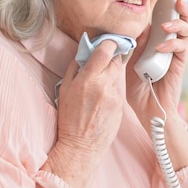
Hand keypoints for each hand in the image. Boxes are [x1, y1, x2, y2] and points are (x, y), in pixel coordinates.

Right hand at [43, 39, 125, 187]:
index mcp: (89, 80)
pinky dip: (113, 88)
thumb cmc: (69, 119)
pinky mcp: (121, 105)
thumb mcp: (65, 90)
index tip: (107, 41)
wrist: (82, 146)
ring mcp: (115, 96)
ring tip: (101, 80)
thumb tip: (84, 53)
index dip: (108, 43)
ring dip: (111, 73)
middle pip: (116, 60)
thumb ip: (75, 69)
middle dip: (111, 57)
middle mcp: (105, 86)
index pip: (105, 51)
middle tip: (104, 59)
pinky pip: (119, 89)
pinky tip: (103, 97)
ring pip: (118, 75)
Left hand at [126, 0, 187, 168]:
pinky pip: (183, 50)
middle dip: (184, 10)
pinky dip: (174, 44)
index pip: (167, 21)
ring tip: (167, 25)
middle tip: (178, 1)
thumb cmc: (137, 89)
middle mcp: (171, 47)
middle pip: (185, 23)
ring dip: (180, 25)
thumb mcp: (128, 63)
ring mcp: (177, 56)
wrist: (147, 112)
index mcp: (159, 43)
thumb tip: (136, 28)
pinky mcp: (179, 66)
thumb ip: (133, 46)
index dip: (169, 7)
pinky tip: (163, 46)